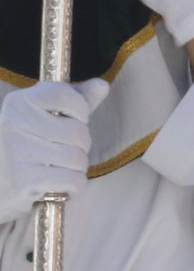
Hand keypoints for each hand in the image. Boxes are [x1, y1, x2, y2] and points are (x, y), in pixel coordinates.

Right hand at [0, 79, 110, 223]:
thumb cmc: (27, 147)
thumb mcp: (46, 117)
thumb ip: (75, 100)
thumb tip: (101, 85)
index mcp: (19, 102)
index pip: (64, 95)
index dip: (81, 110)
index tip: (75, 120)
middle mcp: (13, 123)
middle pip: (77, 131)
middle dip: (81, 144)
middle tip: (64, 151)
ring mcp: (16, 152)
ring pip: (77, 157)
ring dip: (77, 167)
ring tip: (60, 168)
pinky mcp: (22, 181)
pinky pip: (72, 179)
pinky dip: (75, 185)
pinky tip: (62, 184)